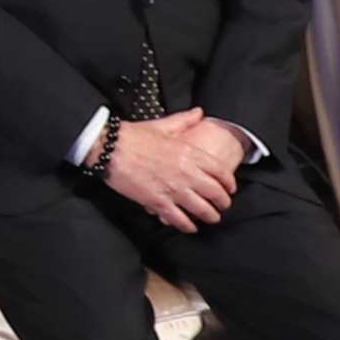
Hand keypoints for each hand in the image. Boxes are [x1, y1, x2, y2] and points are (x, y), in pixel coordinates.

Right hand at [99, 111, 242, 229]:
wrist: (109, 148)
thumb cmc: (133, 136)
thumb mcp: (162, 125)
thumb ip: (184, 120)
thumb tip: (199, 113)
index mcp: (188, 153)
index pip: (220, 171)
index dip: (229, 183)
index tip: (230, 188)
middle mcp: (185, 173)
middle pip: (215, 193)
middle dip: (223, 202)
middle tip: (223, 205)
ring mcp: (172, 189)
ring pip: (201, 209)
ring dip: (210, 216)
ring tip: (211, 218)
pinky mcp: (158, 202)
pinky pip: (179, 219)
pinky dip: (187, 226)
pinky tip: (190, 227)